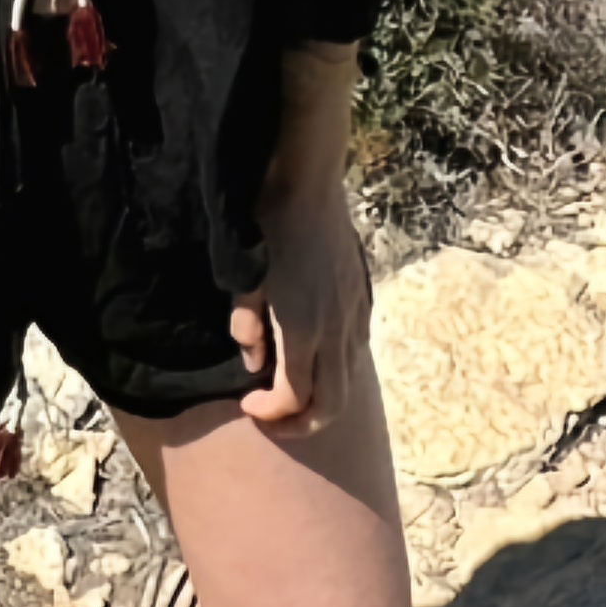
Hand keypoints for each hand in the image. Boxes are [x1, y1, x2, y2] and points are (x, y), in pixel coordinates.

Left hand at [227, 183, 370, 437]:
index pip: (294, 399)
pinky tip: (314, 352)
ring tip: (294, 391)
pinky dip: (336, 367)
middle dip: (301, 424)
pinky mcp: (362, 297)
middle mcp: (336, 331)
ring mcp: (354, 314)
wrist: (306, 182)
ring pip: (349, 380)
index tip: (247, 403)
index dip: (270, 413)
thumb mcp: (243, 280)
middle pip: (330, 405)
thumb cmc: (265, 226)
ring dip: (323, 397)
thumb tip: (254, 361)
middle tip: (274, 419)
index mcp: (303, 331)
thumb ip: (248, 327)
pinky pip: (355, 349)